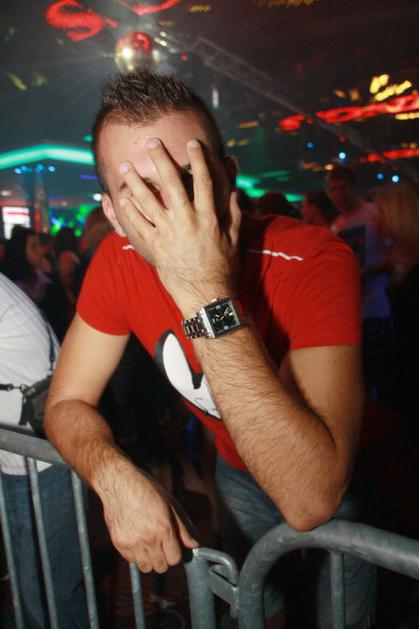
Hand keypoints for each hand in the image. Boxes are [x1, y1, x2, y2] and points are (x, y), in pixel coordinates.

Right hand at [101, 465, 197, 572]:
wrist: (119, 483)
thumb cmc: (146, 489)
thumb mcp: (169, 504)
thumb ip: (182, 527)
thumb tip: (194, 544)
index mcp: (164, 528)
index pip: (174, 559)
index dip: (175, 554)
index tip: (172, 547)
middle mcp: (149, 538)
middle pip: (161, 567)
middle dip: (163, 558)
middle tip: (160, 546)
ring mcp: (132, 542)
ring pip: (145, 567)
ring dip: (149, 559)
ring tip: (148, 544)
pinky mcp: (119, 543)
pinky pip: (131, 560)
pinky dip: (135, 555)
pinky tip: (136, 539)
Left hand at [118, 138, 241, 314]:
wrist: (206, 296)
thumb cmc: (222, 269)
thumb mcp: (233, 240)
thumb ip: (233, 215)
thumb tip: (235, 193)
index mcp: (208, 218)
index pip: (203, 182)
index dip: (198, 160)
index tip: (192, 143)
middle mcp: (187, 222)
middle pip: (171, 184)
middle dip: (161, 160)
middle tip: (150, 143)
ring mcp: (169, 234)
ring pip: (148, 202)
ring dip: (135, 182)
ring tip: (126, 167)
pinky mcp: (156, 247)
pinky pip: (139, 226)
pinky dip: (130, 212)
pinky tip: (122, 200)